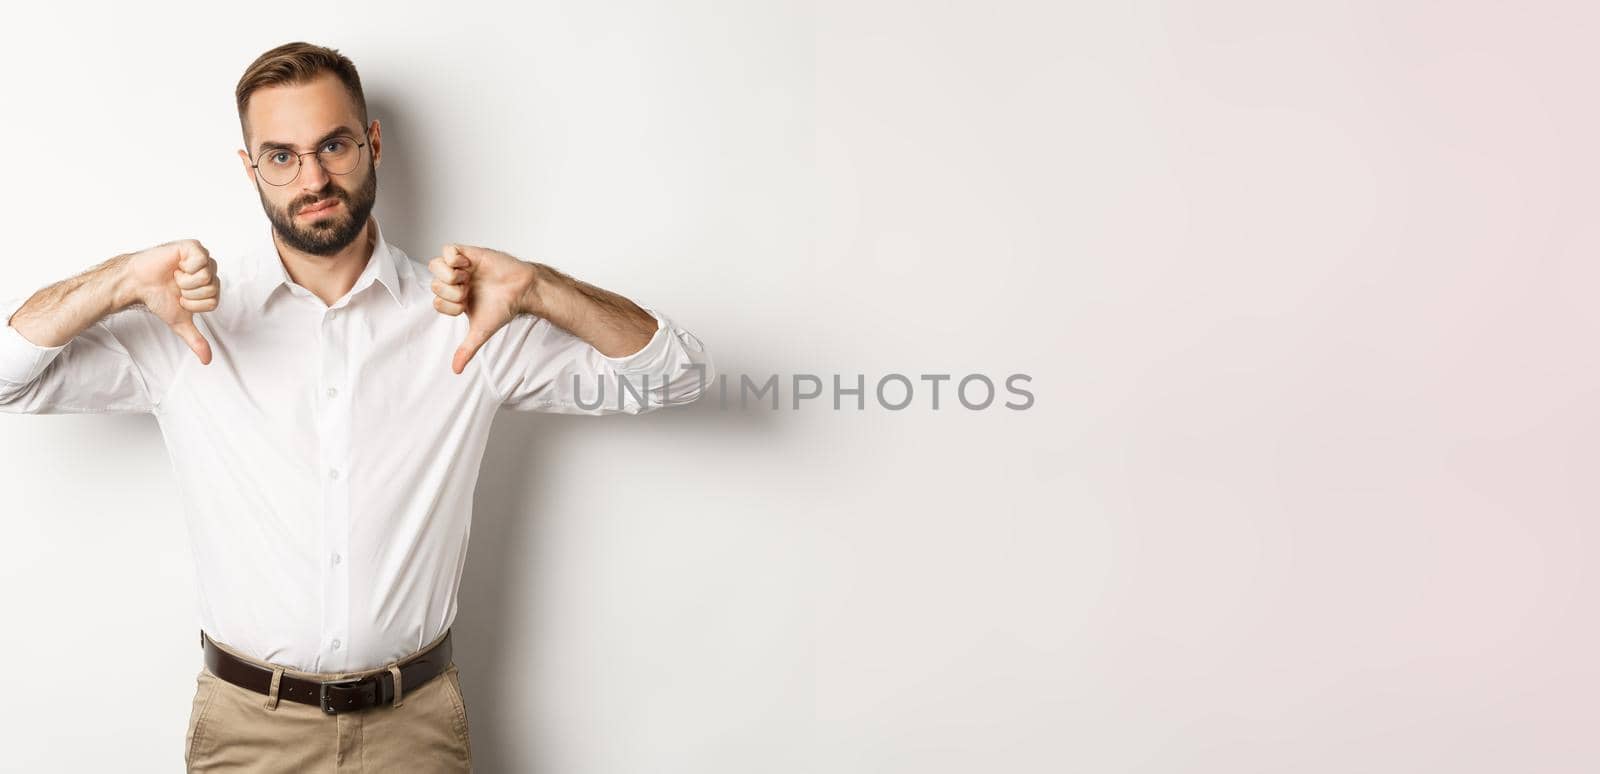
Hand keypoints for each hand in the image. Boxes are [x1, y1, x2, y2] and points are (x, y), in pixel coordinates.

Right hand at [124, 239, 217, 364]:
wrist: (137, 283)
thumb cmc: (158, 297)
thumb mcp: (179, 321)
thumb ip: (195, 339)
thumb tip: (207, 361)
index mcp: (209, 286)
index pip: (214, 301)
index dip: (194, 304)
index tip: (180, 298)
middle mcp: (209, 271)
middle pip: (213, 289)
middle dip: (189, 293)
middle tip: (175, 286)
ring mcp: (202, 257)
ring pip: (207, 277)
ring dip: (185, 281)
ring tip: (174, 276)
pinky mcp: (193, 247)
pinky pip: (201, 261)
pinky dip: (185, 268)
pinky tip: (176, 266)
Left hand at [429, 243, 534, 373]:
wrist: (522, 289)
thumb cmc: (503, 307)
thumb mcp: (480, 331)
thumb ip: (467, 349)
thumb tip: (456, 370)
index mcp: (455, 299)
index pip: (436, 301)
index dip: (448, 305)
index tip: (466, 305)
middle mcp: (455, 282)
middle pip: (433, 283)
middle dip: (450, 291)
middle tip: (468, 292)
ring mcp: (460, 267)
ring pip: (435, 265)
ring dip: (449, 275)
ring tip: (466, 278)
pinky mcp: (468, 253)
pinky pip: (447, 249)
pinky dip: (453, 259)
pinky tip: (467, 266)